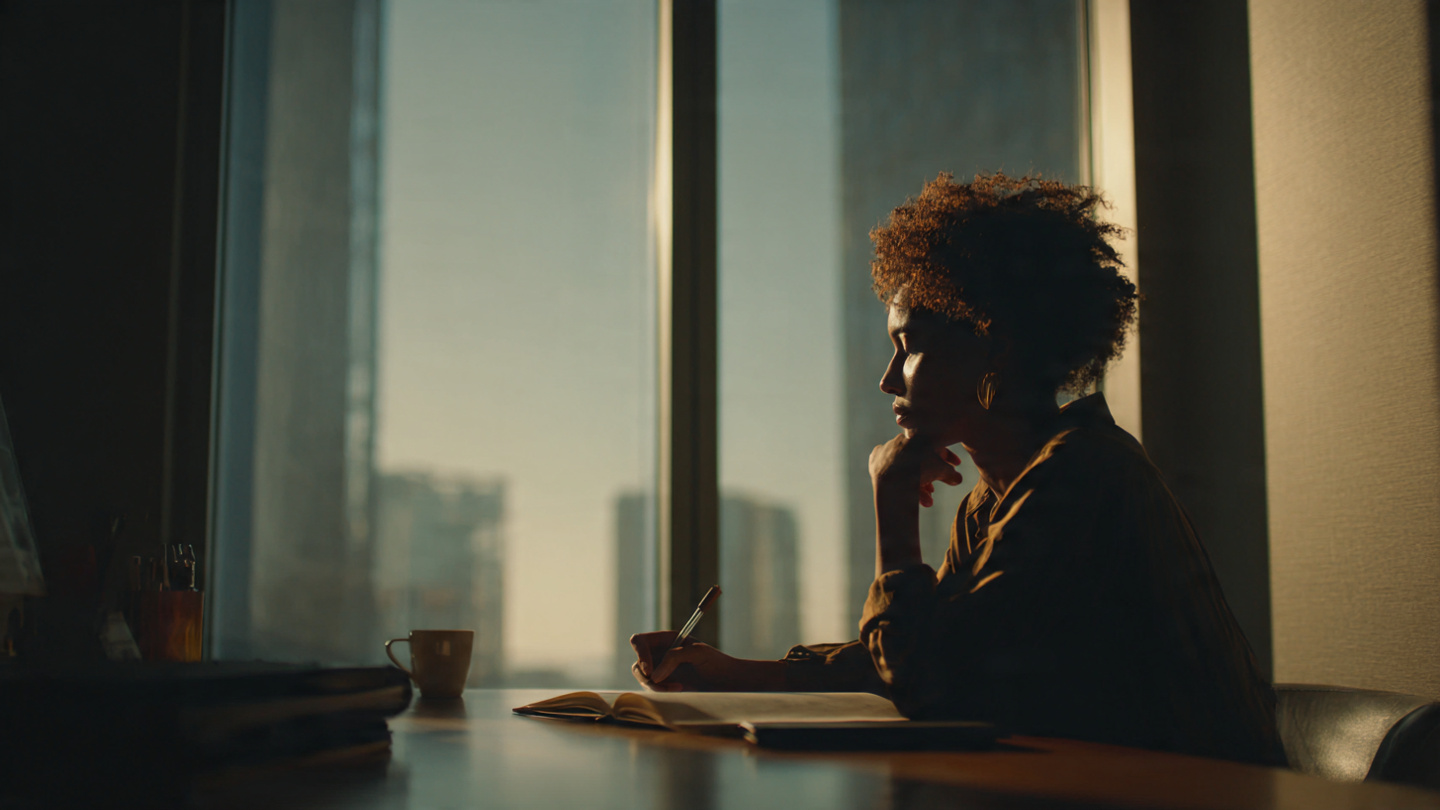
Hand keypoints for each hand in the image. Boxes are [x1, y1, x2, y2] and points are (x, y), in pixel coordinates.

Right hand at [629, 632, 783, 691]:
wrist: (728, 683)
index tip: (649, 669)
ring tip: (680, 688)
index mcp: (667, 640)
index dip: (640, 653)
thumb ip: (674, 657)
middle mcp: (660, 655)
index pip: (640, 641)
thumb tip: (653, 675)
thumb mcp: (698, 653)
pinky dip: (662, 693)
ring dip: (658, 687)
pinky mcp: (664, 688)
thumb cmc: (717, 663)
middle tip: (662, 684)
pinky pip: (652, 692)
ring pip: (644, 680)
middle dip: (646, 676)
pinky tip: (680, 691)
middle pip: (638, 664)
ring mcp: (661, 672)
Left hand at [868, 434, 963, 506]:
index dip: (949, 456)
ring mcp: (888, 447)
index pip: (937, 445)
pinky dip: (892, 473)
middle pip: (920, 457)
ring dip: (914, 482)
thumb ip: (951, 473)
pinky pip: (885, 464)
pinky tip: (899, 483)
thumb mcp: (942, 471)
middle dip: (929, 474)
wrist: (894, 479)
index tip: (957, 464)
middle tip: (934, 489)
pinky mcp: (876, 458)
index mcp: (920, 436)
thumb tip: (958, 479)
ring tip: (923, 499)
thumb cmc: (922, 471)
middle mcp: (903, 438)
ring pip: (904, 464)